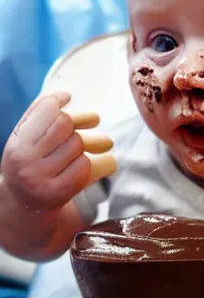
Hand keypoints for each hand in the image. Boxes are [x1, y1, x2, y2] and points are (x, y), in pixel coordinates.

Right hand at [1, 92, 115, 210]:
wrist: (25, 202)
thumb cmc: (29, 160)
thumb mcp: (25, 137)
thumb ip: (39, 113)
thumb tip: (65, 95)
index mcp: (16, 145)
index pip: (45, 112)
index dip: (58, 101)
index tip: (67, 97)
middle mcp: (25, 163)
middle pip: (65, 125)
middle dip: (77, 122)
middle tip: (93, 120)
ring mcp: (41, 180)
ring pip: (77, 145)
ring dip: (83, 143)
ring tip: (82, 147)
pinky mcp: (60, 193)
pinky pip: (85, 165)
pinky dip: (86, 162)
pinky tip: (79, 165)